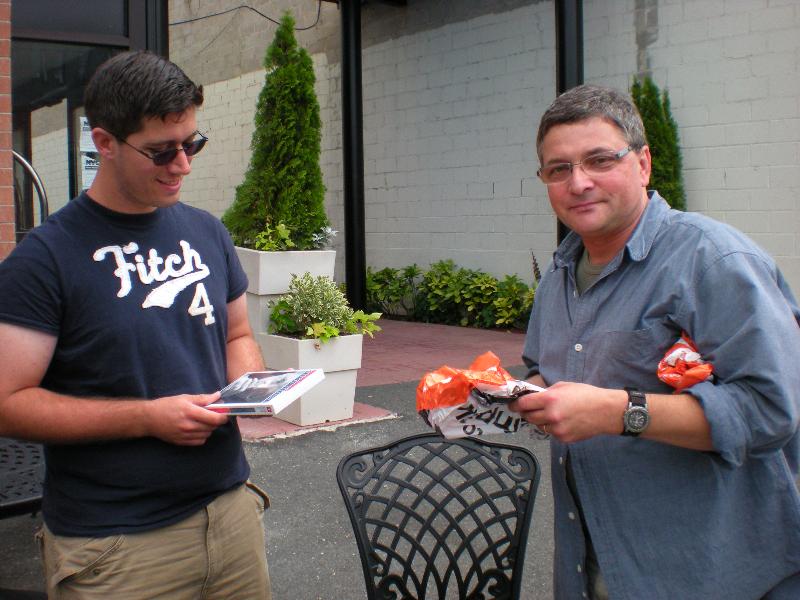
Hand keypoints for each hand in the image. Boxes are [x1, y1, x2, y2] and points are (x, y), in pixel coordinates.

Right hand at [144, 392, 228, 445]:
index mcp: (190, 412)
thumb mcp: (184, 398)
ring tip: (202, 421)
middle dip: (216, 421)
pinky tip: (197, 429)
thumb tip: (217, 396)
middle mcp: (188, 425)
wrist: (149, 419)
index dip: (223, 416)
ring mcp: (185, 435)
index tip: (225, 413)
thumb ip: (203, 398)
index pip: (214, 418)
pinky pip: (200, 441)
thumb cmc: (166, 405)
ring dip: (209, 428)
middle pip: (212, 427)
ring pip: (207, 434)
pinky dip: (202, 436)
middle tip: (212, 415)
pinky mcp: (182, 442)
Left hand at [509, 381, 625, 442]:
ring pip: (538, 426)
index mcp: (550, 399)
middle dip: (526, 413)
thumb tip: (533, 397)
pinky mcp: (563, 438)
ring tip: (550, 414)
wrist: (606, 411)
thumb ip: (547, 393)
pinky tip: (561, 421)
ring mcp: (557, 429)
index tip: (512, 405)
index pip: (524, 404)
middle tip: (530, 409)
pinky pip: (550, 433)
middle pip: (528, 417)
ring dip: (539, 421)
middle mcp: (551, 415)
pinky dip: (551, 428)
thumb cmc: (586, 395)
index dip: (515, 404)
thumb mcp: (564, 386)